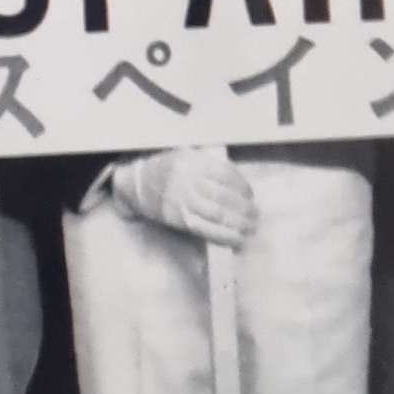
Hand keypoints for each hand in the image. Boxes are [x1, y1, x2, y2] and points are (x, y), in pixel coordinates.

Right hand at [111, 146, 256, 250]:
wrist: (137, 184)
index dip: (242, 186)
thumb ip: (210, 163)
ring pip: (217, 216)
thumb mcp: (187, 154)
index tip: (250, 195)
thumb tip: (238, 184)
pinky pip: (205, 230)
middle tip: (256, 215)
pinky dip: (223, 236)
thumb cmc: (166, 167)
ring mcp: (183, 203)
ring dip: (238, 225)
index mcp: (192, 162)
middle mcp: (188, 182)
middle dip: (244, 209)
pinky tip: (236, 239)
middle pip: (224, 198)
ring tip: (250, 228)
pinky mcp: (179, 220)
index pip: (225, 175)